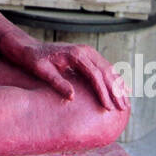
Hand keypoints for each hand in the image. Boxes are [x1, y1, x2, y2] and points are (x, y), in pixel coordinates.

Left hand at [1, 34, 128, 110]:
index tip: (108, 107)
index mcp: (76, 54)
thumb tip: (72, 97)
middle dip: (116, 91)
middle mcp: (85, 51)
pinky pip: (105, 68)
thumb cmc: (34, 60)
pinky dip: (114, 79)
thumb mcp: (42, 71)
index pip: (95, 75)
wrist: (29, 47)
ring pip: (109, 70)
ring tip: (126, 103)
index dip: (103, 92)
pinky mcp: (87, 56)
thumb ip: (57, 82)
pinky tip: (122, 89)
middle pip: (107, 72)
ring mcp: (88, 52)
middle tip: (122, 109)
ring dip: (119, 86)